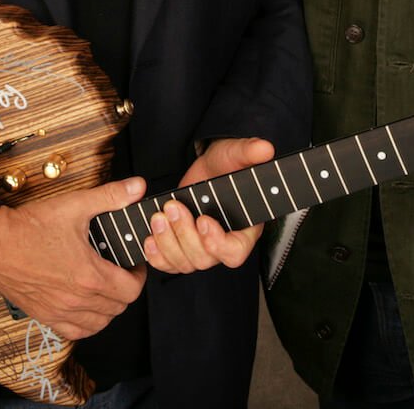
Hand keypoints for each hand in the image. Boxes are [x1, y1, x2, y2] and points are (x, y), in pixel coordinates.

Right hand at [0, 177, 147, 340]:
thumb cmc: (29, 227)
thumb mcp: (76, 205)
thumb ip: (111, 196)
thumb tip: (135, 188)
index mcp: (88, 275)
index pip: (131, 289)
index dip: (139, 275)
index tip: (134, 264)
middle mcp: (75, 298)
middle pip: (118, 308)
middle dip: (126, 288)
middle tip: (121, 271)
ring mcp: (58, 310)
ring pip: (99, 323)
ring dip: (108, 308)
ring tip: (106, 287)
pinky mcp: (43, 314)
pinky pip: (74, 332)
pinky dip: (86, 323)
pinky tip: (84, 306)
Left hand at [143, 137, 274, 273]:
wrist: (207, 167)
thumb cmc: (226, 163)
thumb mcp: (236, 154)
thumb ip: (249, 152)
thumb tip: (264, 148)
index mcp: (244, 228)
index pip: (235, 252)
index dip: (218, 243)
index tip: (203, 220)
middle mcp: (223, 243)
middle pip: (204, 258)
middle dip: (184, 234)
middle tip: (173, 207)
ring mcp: (200, 248)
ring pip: (184, 263)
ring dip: (168, 242)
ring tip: (159, 216)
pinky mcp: (181, 247)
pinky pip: (168, 264)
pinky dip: (156, 255)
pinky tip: (149, 239)